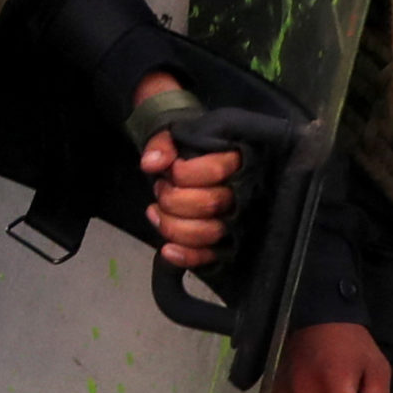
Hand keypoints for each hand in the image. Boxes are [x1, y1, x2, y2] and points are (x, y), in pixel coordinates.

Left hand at [134, 74, 238, 266]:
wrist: (191, 163)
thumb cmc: (186, 149)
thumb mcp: (173, 135)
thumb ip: (161, 144)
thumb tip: (151, 163)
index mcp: (234, 159)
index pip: (216, 170)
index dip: (184, 173)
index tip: (171, 169)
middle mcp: (241, 191)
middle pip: (210, 203)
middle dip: (174, 199)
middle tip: (160, 189)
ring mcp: (235, 219)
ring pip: (210, 232)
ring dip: (175, 225)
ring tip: (157, 211)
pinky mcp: (224, 243)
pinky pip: (210, 256)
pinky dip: (187, 256)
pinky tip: (167, 250)